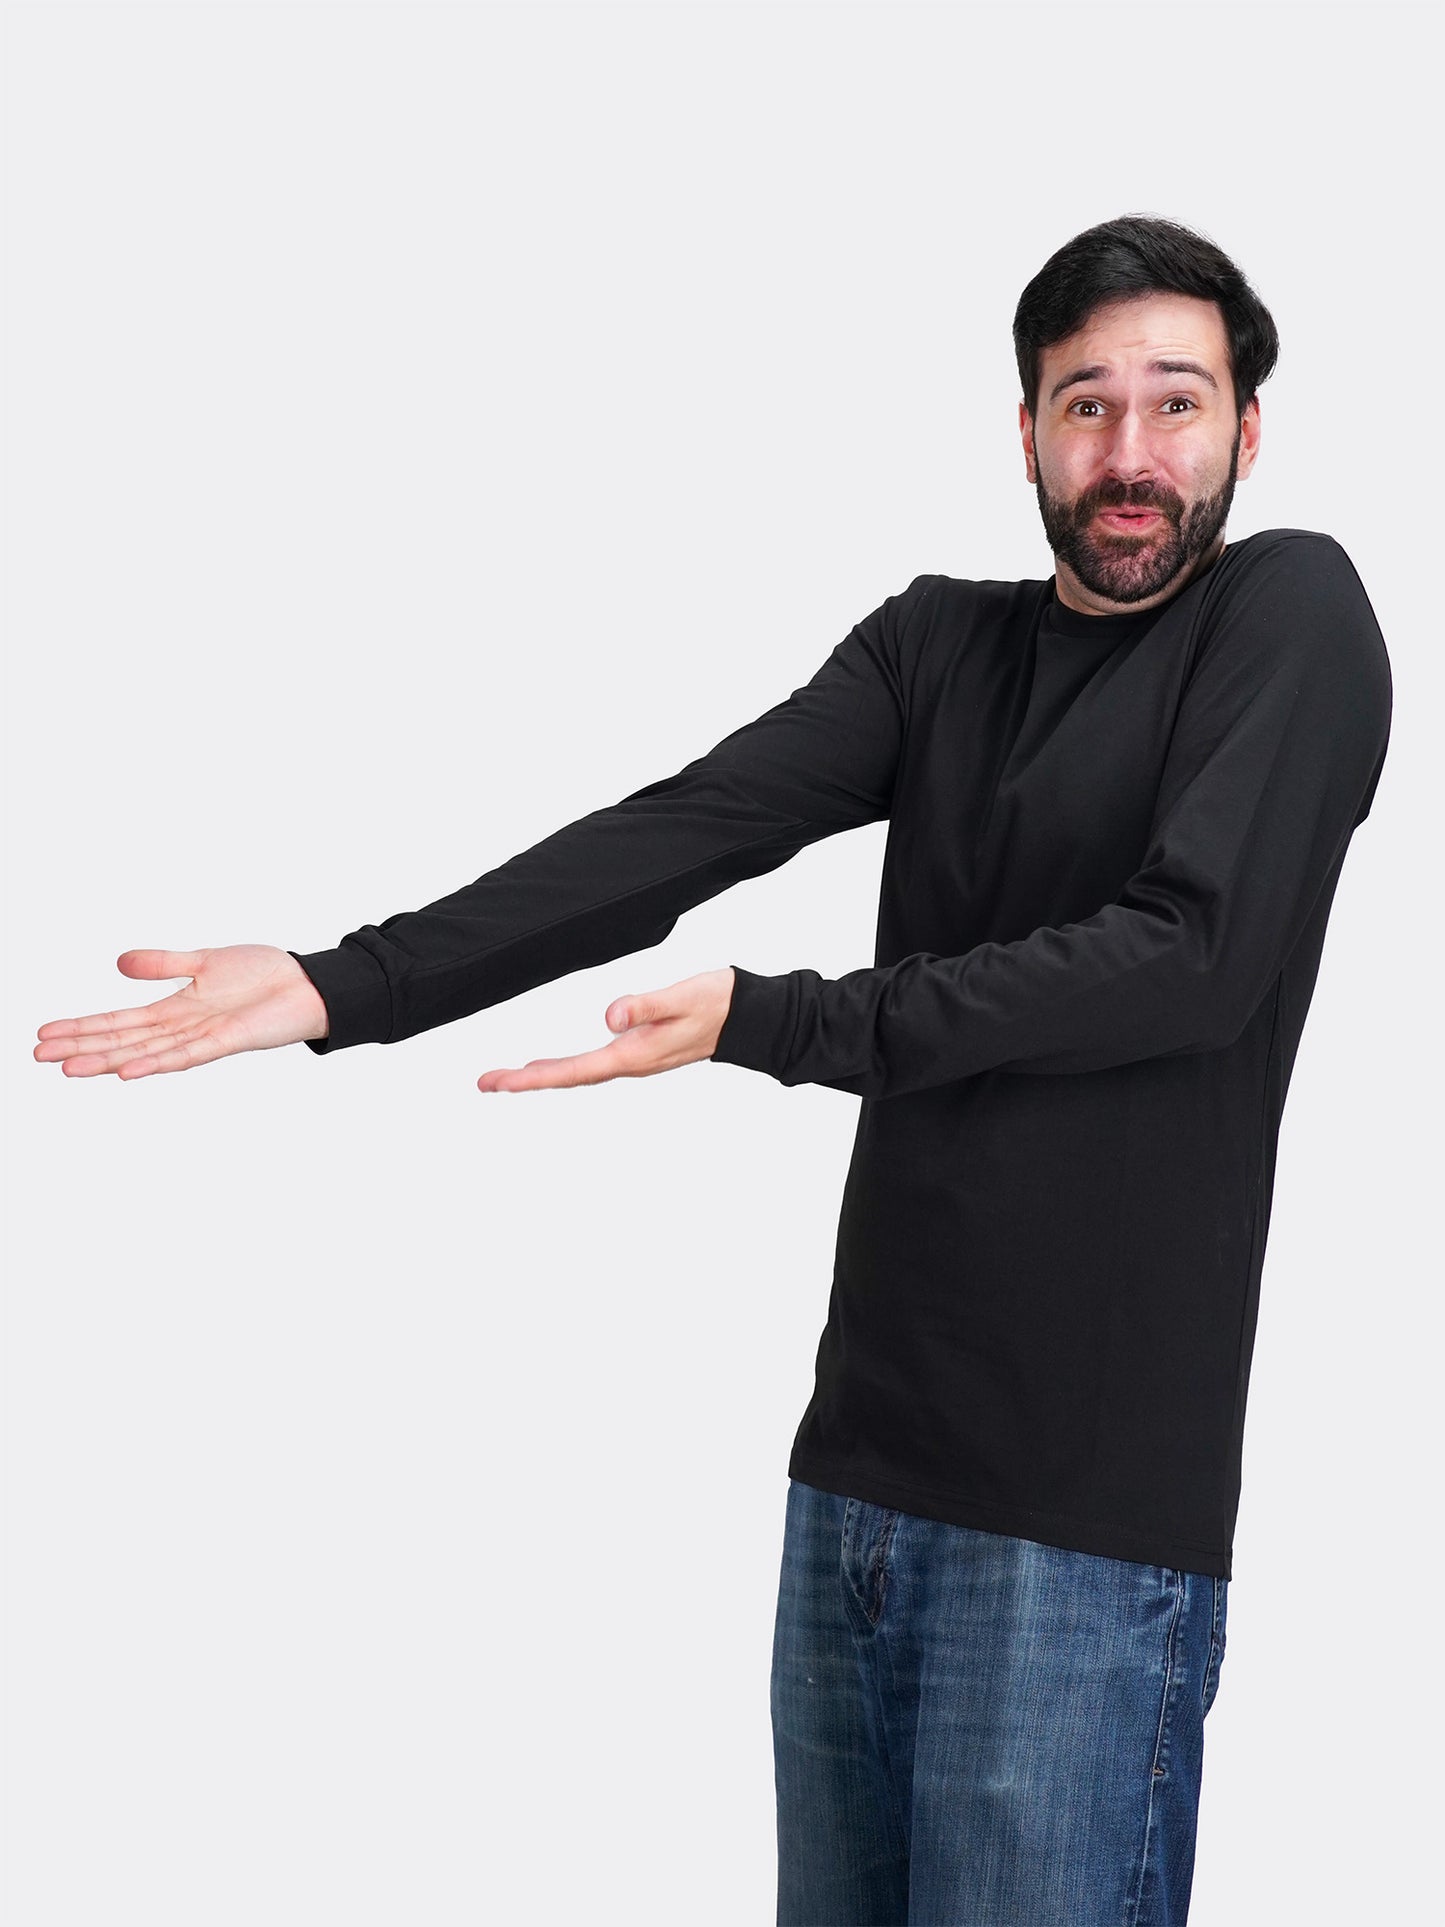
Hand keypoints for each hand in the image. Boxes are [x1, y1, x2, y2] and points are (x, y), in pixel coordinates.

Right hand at [33, 946, 330, 1078]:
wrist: (308, 984)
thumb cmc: (262, 975)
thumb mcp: (204, 960)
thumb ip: (163, 963)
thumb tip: (118, 963)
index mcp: (175, 1010)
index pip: (118, 1020)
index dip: (82, 1026)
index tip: (43, 1033)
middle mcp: (182, 1028)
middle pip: (123, 1040)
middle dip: (81, 1047)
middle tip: (39, 1057)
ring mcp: (202, 1038)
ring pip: (145, 1053)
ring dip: (107, 1061)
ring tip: (70, 1069)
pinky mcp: (227, 1041)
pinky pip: (186, 1056)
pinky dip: (156, 1064)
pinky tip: (128, 1072)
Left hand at [477, 967, 735, 1092]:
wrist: (749, 1016)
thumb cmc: (718, 1002)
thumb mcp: (682, 996)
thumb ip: (646, 1005)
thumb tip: (608, 1018)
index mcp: (636, 1055)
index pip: (574, 1070)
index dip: (533, 1078)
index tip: (500, 1082)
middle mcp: (632, 1063)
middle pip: (569, 1077)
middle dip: (526, 1080)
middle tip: (485, 1083)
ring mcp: (635, 1060)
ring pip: (578, 1073)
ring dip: (542, 1075)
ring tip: (507, 1077)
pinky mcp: (639, 1051)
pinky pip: (591, 1066)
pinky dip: (564, 1068)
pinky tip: (551, 1066)